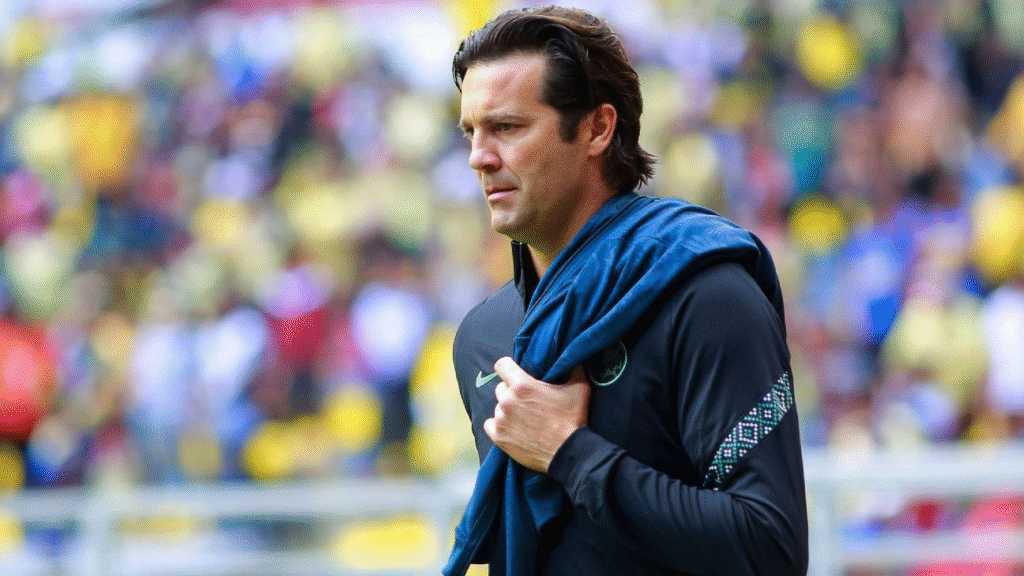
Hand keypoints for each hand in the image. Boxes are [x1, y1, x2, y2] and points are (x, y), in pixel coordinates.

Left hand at [484, 357, 589, 472]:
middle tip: (526, 400)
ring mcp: (501, 419)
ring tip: (524, 418)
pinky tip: (512, 428)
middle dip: (511, 391)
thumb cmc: (572, 419)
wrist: (567, 452)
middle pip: (500, 387)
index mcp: (523, 385)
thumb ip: (574, 369)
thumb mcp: (579, 389)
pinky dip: (499, 425)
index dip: (509, 367)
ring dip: (507, 409)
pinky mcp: (498, 437)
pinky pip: (490, 424)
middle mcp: (507, 400)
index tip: (515, 373)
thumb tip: (574, 358)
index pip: (502, 365)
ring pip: (498, 407)